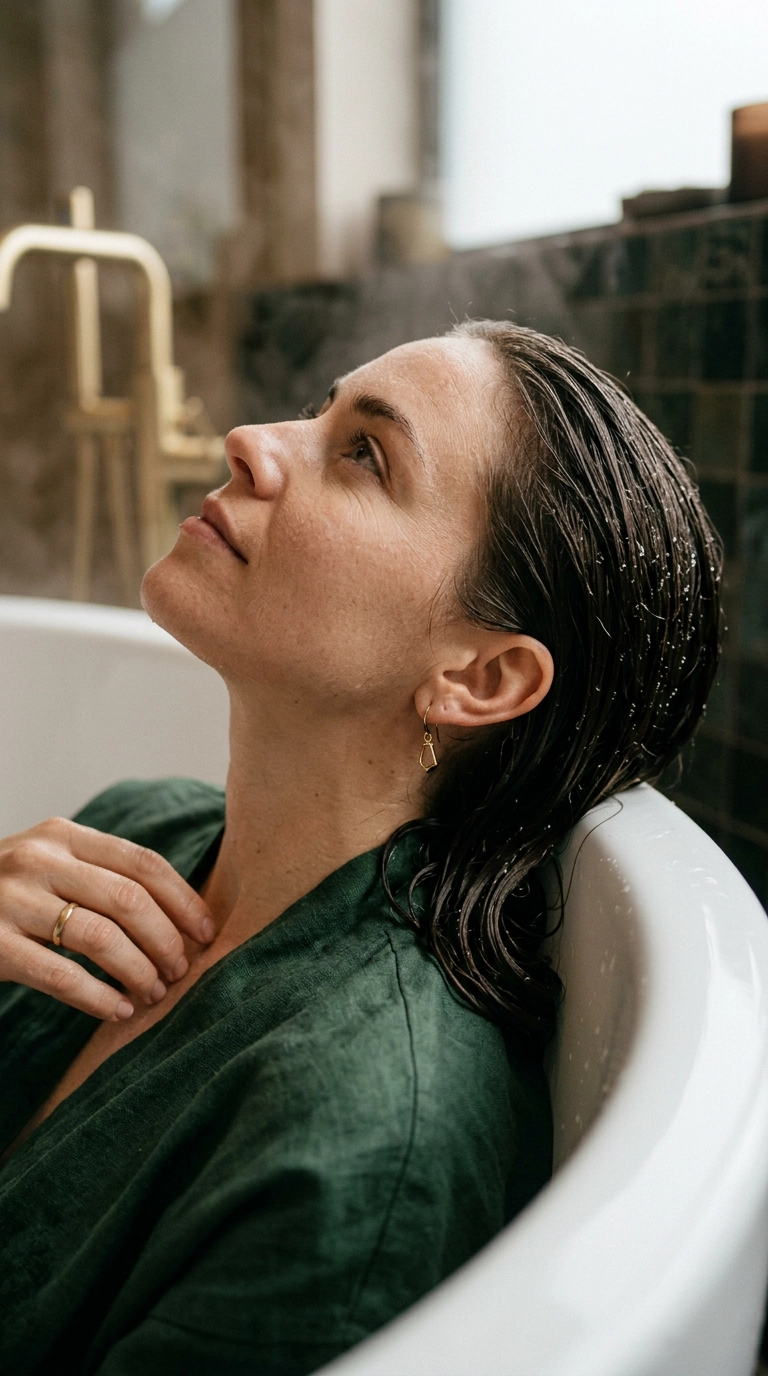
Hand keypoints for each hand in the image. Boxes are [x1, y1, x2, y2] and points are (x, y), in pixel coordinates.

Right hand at [0, 817, 215, 1020]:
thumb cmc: (7, 892)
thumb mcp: (50, 864)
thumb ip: (101, 874)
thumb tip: (182, 915)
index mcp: (63, 835)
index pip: (143, 862)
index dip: (183, 900)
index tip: (207, 932)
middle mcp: (39, 860)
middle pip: (130, 900)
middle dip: (166, 941)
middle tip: (181, 970)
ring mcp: (12, 900)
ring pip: (102, 939)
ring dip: (139, 972)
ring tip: (153, 993)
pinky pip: (62, 976)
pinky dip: (99, 998)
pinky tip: (118, 1010)